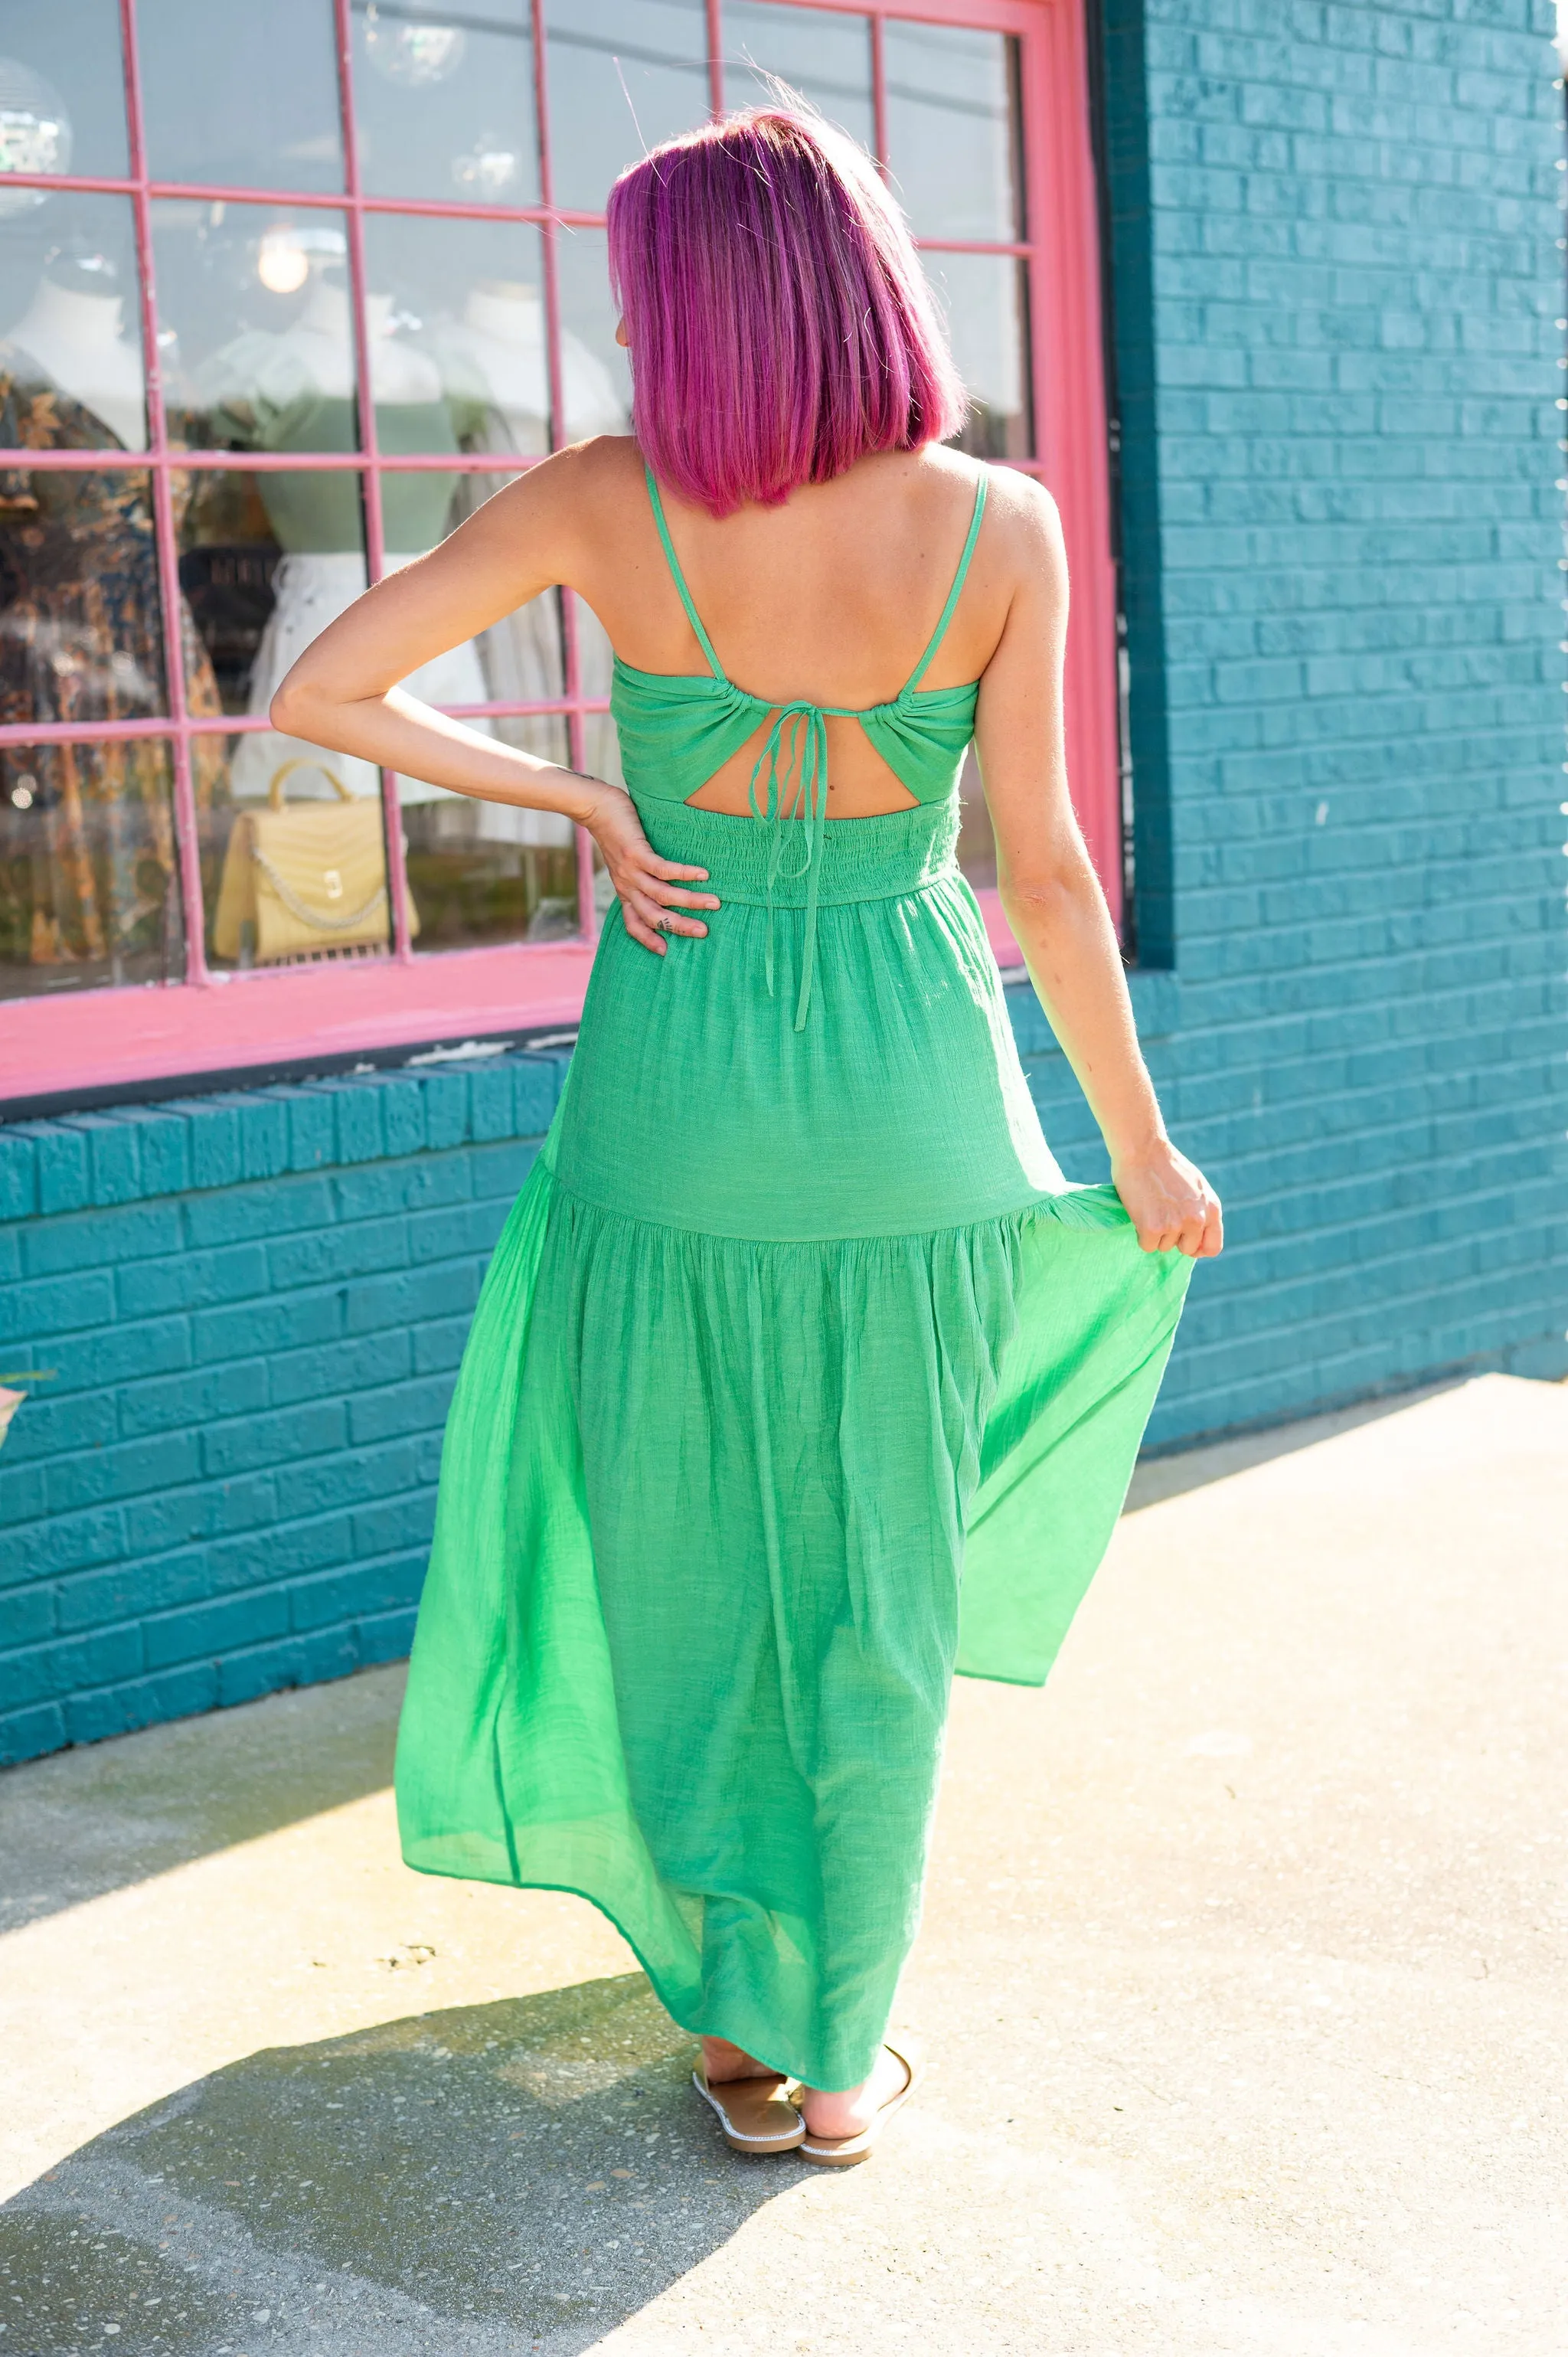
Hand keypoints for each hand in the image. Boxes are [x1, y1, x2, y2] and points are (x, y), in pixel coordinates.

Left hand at [582, 783, 720, 954]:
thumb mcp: (625, 862)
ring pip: (662, 894)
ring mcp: (630, 871)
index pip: (634, 923)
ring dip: (689, 901)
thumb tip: (668, 882)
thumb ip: (641, 875)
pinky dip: (684, 873)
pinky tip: (702, 874)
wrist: (596, 809)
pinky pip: (662, 869)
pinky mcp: (635, 853)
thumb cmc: (616, 833)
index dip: (648, 939)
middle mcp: (627, 886)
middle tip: (704, 931)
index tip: (666, 952)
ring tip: (714, 903)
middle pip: (653, 915)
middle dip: (679, 926)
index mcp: (625, 891)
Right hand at [1111, 1138, 1222, 1257]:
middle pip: (1187, 1249)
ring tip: (1150, 1207)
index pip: (1213, 1247)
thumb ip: (1201, 1209)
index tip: (1185, 1244)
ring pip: (1164, 1247)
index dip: (1198, 1249)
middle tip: (1162, 1217)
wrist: (1143, 1149)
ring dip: (1155, 1233)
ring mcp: (1175, 1224)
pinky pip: (1147, 1245)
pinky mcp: (1153, 1227)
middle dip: (1174, 1239)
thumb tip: (1197, 1234)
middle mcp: (1197, 1219)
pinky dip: (1140, 1234)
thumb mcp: (1196, 1186)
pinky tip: (1140, 1213)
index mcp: (1211, 1209)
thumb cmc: (1165, 1165)